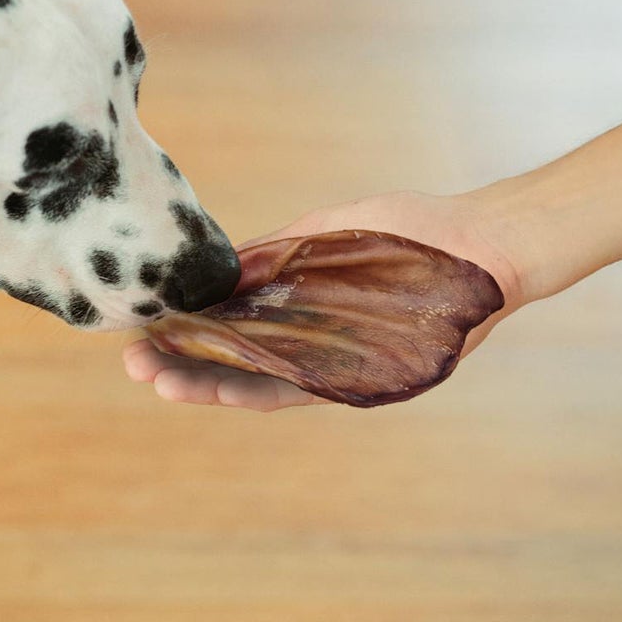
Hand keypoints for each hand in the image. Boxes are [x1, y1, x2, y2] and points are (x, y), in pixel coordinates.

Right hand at [123, 190, 524, 410]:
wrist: (486, 244)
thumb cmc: (415, 230)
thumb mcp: (330, 231)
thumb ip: (277, 254)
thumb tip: (218, 269)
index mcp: (296, 308)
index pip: (227, 328)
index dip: (183, 333)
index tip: (142, 329)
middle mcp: (308, 343)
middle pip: (231, 363)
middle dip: (180, 366)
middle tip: (135, 363)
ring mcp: (331, 362)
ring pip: (256, 384)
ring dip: (206, 386)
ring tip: (161, 382)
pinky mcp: (360, 378)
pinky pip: (301, 390)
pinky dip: (256, 391)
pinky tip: (217, 388)